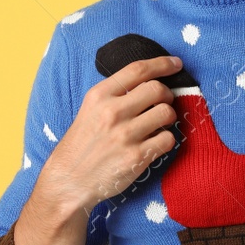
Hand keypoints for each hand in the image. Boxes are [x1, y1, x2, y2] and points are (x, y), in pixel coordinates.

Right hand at [15, 54, 182, 244]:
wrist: (69, 181)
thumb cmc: (82, 144)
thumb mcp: (89, 110)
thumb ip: (115, 95)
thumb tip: (149, 82)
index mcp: (99, 96)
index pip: (137, 69)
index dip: (162, 63)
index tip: (175, 64)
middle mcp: (112, 112)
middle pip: (157, 89)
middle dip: (167, 95)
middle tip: (163, 103)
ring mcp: (125, 135)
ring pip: (166, 113)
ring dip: (168, 117)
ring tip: (158, 125)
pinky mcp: (136, 157)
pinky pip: (168, 139)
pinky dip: (167, 140)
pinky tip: (155, 143)